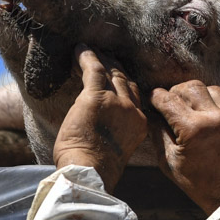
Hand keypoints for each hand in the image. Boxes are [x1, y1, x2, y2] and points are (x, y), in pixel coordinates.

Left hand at [53, 46, 147, 190]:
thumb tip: (101, 125)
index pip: (136, 97)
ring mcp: (116, 102)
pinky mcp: (95, 96)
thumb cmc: (95, 169)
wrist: (90, 171)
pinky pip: (93, 69)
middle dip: (117, 69)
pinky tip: (80, 48)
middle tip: (108, 57)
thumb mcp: (116, 149)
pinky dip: (86, 57)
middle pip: (126, 82)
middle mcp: (132, 110)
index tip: (119, 77)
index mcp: (139, 125)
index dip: (126, 85)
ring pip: (112, 73)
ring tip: (95, 51)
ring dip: (104, 60)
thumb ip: (115, 132)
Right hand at [149, 81, 219, 213]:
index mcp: (193, 130)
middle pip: (190, 87)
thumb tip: (150, 112)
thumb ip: (157, 132)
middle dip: (176, 92)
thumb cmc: (196, 181)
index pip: (168, 99)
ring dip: (197, 95)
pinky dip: (214, 104)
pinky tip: (208, 117)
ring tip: (191, 108)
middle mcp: (215, 119)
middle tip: (172, 104)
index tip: (153, 100)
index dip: (156, 97)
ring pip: (210, 89)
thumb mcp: (168, 160)